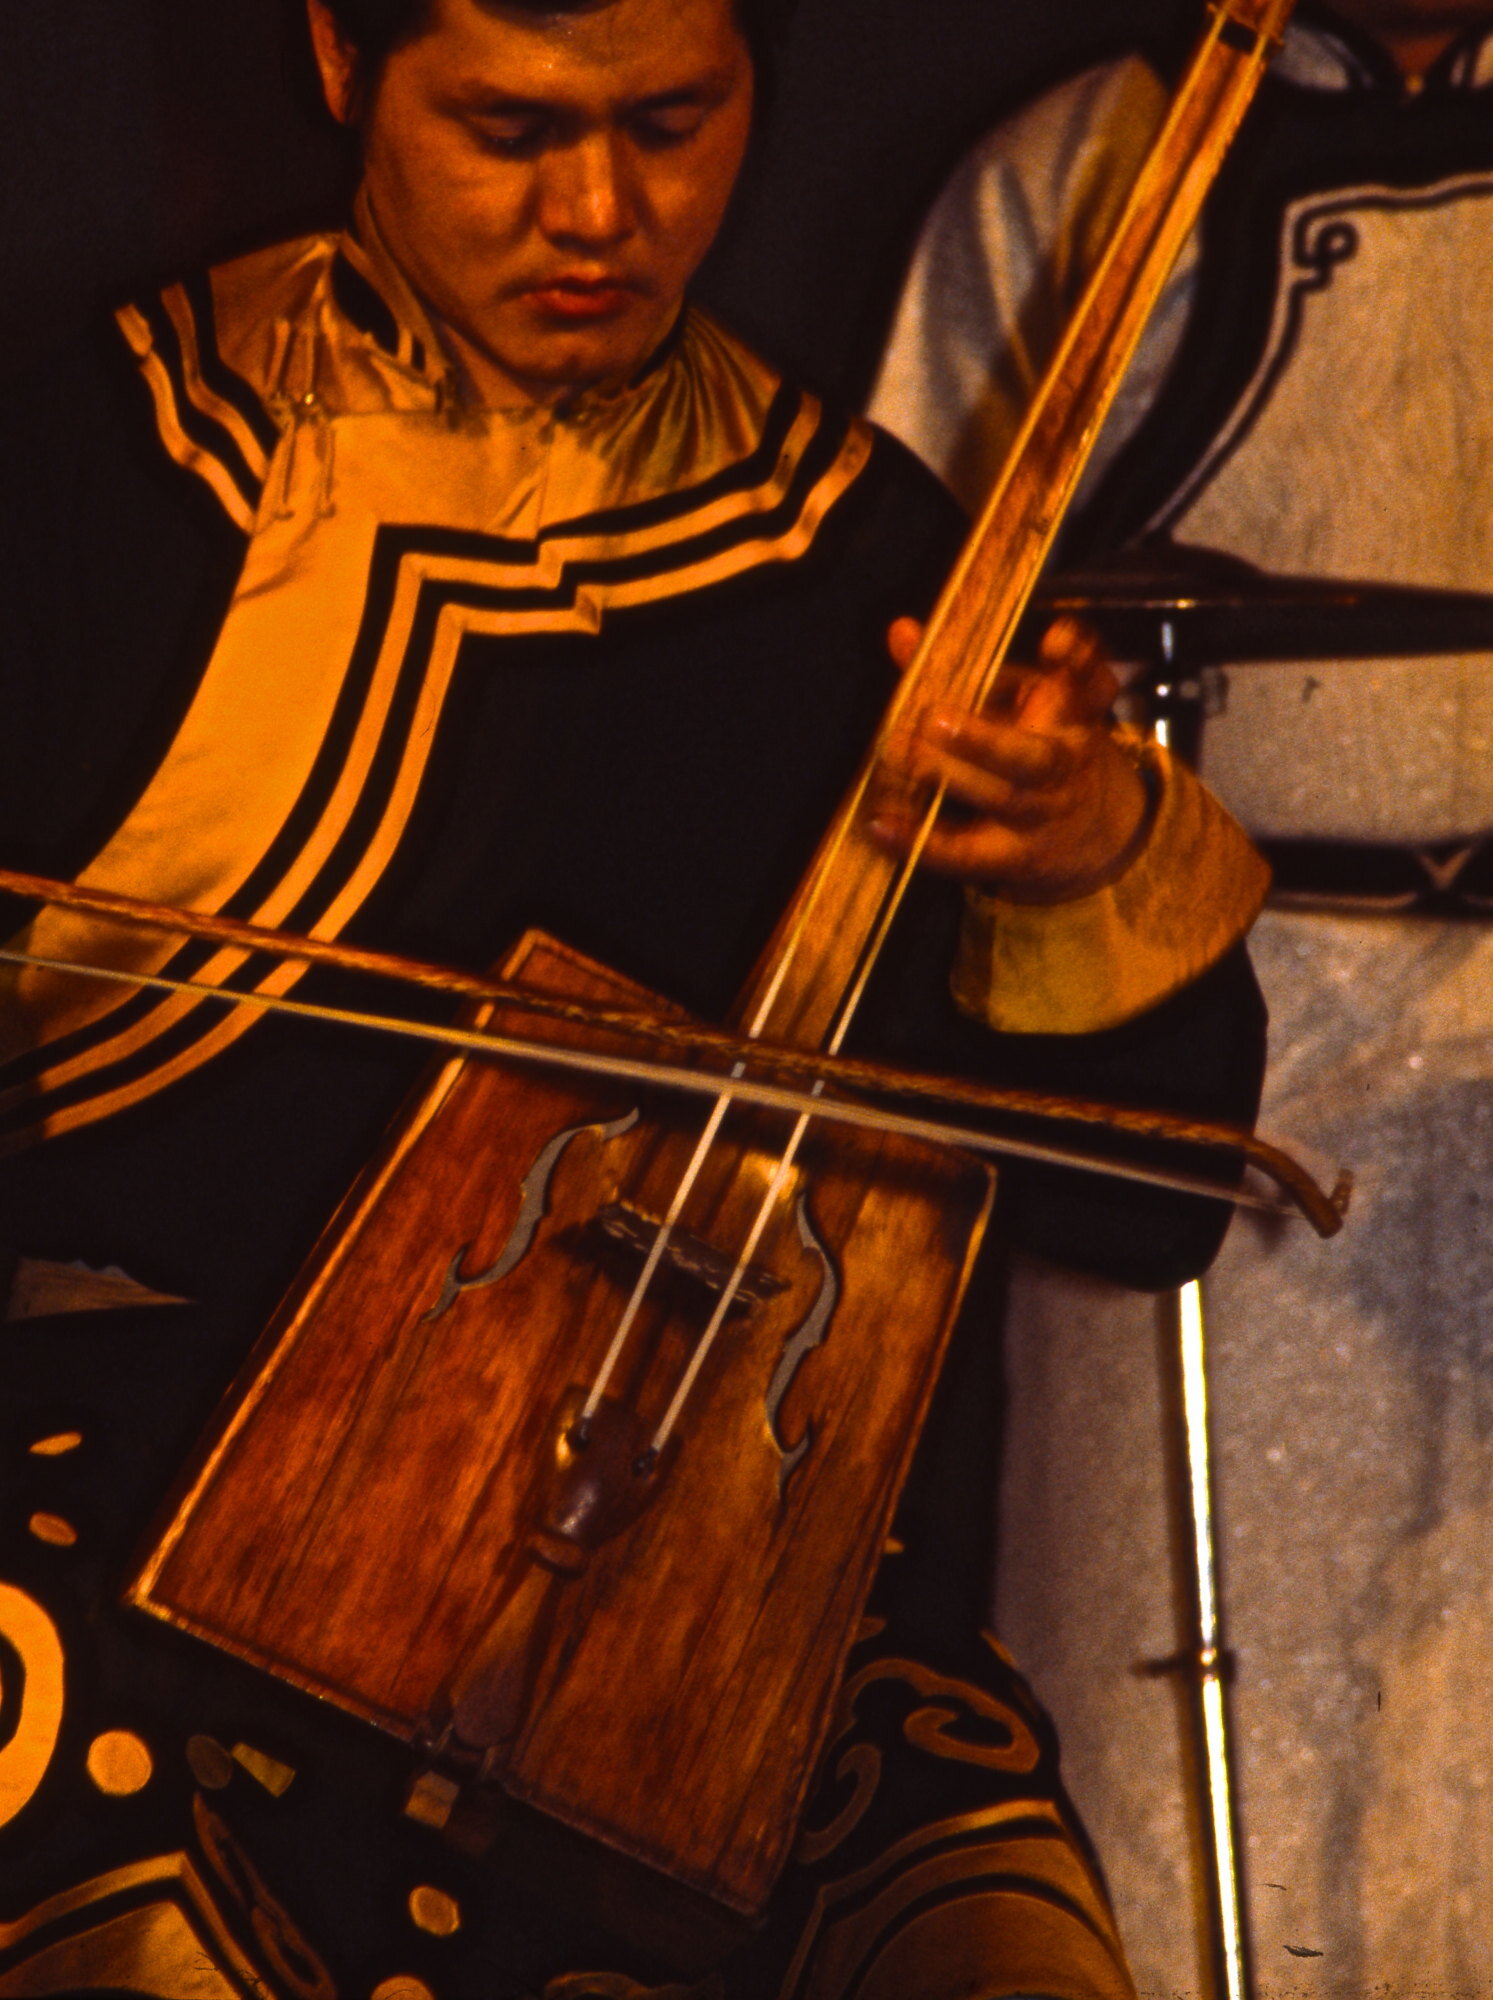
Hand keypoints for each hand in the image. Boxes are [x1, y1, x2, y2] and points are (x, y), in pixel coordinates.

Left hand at [868, 615, 1150, 901]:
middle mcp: (1062, 762)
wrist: (1092, 831)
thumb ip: (963, 667)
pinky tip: (879, 826)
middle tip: (934, 720)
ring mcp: (1040, 813)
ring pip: (1003, 798)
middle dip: (986, 739)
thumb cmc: (1040, 746)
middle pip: (1035, 757)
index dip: (1078, 659)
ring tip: (905, 756)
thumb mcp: (1020, 702)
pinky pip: (965, 854)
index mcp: (1072, 715)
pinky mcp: (1013, 857)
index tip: (1054, 641)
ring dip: (951, 778)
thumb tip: (901, 631)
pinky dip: (920, 842)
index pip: (1089, 682)